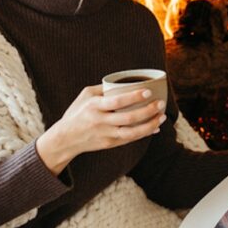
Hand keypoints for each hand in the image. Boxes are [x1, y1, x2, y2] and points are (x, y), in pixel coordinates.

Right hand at [37, 85, 165, 173]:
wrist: (65, 139)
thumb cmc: (76, 113)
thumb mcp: (85, 96)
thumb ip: (103, 89)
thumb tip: (124, 83)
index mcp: (94, 106)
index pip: (117, 101)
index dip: (134, 97)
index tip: (148, 92)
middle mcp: (100, 121)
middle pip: (128, 118)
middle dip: (148, 111)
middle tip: (160, 103)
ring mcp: (106, 135)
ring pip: (132, 132)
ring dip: (150, 125)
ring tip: (162, 117)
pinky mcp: (110, 144)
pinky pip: (130, 139)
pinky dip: (144, 133)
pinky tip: (155, 127)